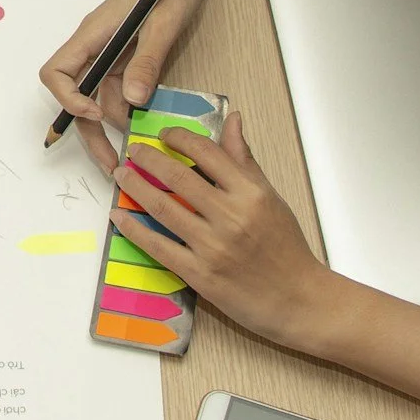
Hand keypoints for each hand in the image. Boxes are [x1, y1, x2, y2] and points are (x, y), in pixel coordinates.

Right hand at [38, 0, 212, 169]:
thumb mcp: (164, 25)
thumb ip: (147, 63)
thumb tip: (132, 102)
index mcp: (93, 34)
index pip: (56, 72)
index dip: (69, 99)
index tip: (95, 114)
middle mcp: (95, 45)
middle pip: (76, 94)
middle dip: (90, 130)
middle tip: (111, 162)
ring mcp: (111, 52)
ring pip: (100, 97)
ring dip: (115, 123)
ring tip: (139, 147)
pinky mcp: (128, 57)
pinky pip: (120, 90)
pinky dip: (131, 109)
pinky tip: (148, 124)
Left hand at [109, 116, 342, 349]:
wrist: (299, 299)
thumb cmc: (287, 248)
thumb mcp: (271, 198)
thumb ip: (244, 161)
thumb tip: (232, 120)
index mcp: (250, 193)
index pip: (207, 152)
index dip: (180, 138)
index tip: (164, 134)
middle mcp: (231, 216)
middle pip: (178, 177)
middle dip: (149, 159)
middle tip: (133, 151)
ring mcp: (213, 247)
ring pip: (163, 208)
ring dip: (135, 187)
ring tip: (120, 175)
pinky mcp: (200, 275)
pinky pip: (159, 246)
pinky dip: (135, 229)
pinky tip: (119, 216)